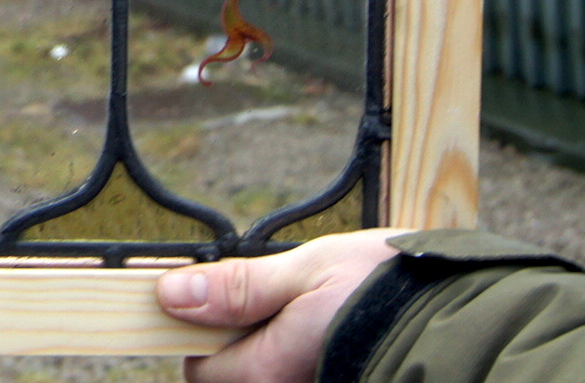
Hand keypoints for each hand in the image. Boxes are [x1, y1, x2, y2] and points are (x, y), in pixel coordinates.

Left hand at [155, 229, 406, 382]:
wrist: (469, 319)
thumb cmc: (388, 289)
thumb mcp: (305, 268)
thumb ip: (236, 287)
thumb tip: (172, 294)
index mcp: (269, 372)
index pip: (199, 370)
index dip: (202, 330)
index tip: (224, 297)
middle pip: (235, 378)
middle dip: (242, 340)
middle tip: (276, 300)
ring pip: (268, 376)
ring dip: (273, 346)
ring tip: (311, 313)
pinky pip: (301, 375)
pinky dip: (301, 355)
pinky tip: (330, 330)